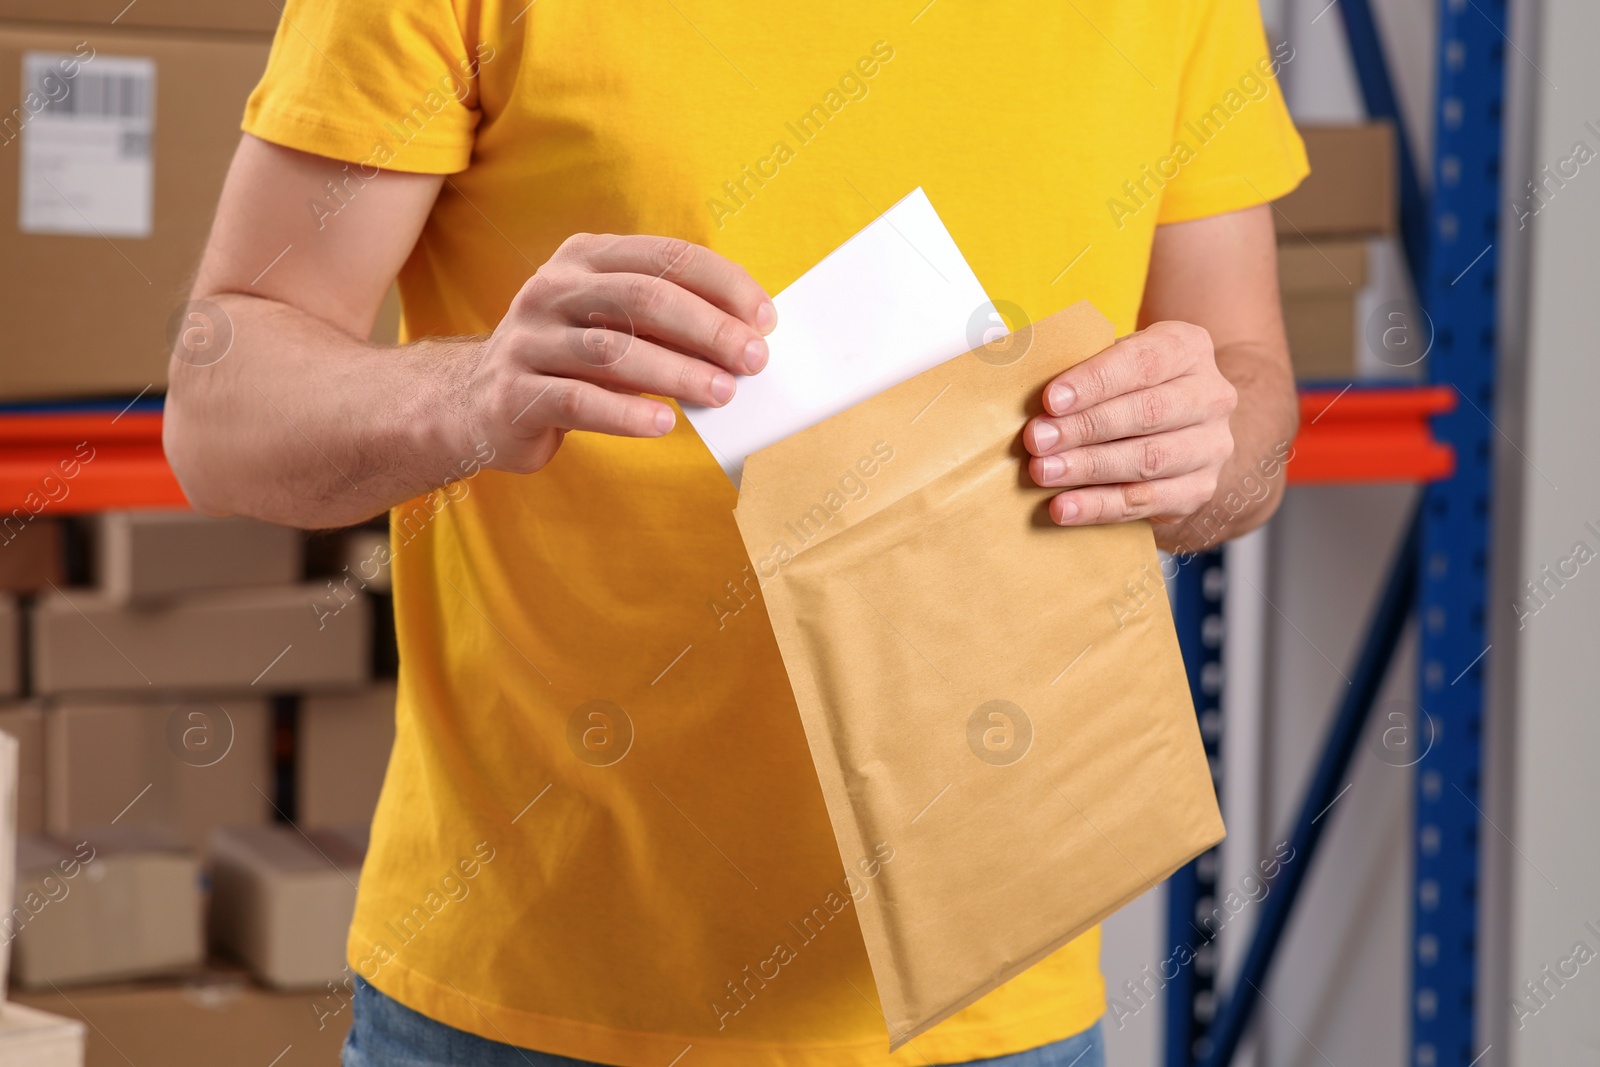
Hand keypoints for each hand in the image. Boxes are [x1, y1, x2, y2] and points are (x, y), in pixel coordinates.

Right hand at [464, 233, 775, 473]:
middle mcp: (552, 288)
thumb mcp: (612, 321)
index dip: (722, 285)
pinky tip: (663, 424)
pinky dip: (625, 412)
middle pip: (643, 298)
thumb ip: (667, 318)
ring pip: (613, 350)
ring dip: (677, 372)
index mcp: (585, 257)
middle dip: (708, 328)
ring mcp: (529, 339)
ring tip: (721, 393)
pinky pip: (578, 400)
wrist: (478, 401)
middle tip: (752, 359)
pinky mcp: (515, 392)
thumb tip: (745, 335)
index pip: (666, 257)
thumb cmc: (570, 359)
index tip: (764, 319)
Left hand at [1024, 320, 1236, 526]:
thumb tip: (1017, 373)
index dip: (1095, 382)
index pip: (1143, 362)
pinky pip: (1147, 502)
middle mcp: (1211, 396)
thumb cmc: (1127, 382)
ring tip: (1043, 473)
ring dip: (1088, 469)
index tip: (1051, 400)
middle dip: (1085, 428)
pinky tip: (1064, 508)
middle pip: (1148, 413)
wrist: (1174, 419)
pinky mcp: (1199, 489)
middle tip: (1037, 440)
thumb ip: (1077, 362)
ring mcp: (1211, 446)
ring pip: (1149, 460)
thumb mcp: (1111, 356)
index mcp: (1187, 349)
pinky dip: (1100, 507)